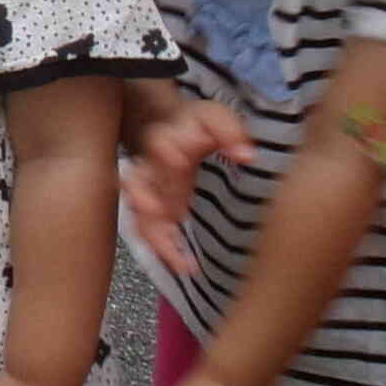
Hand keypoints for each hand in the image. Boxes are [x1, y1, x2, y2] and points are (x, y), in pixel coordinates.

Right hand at [123, 97, 252, 277]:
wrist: (177, 132)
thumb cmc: (200, 126)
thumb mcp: (216, 118)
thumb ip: (230, 132)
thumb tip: (246, 156)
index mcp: (167, 139)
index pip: (161, 143)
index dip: (166, 151)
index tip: (179, 161)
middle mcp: (150, 167)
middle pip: (138, 184)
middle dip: (147, 202)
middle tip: (167, 217)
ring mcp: (148, 191)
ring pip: (140, 216)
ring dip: (157, 239)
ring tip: (181, 262)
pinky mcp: (153, 210)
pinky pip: (149, 232)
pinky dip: (164, 250)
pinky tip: (185, 267)